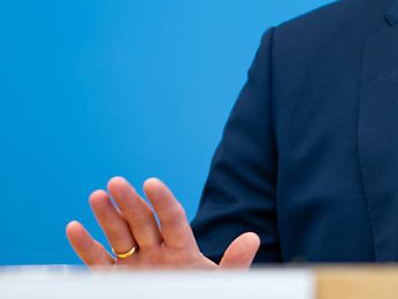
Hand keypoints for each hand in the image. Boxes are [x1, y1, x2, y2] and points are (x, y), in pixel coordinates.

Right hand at [66, 176, 258, 268]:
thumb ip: (234, 263)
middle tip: (117, 182)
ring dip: (107, 217)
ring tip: (97, 195)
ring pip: (118, 237)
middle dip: (129, 203)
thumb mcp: (219, 283)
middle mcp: (155, 252)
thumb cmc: (200, 296)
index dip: (162, 201)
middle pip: (142, 223)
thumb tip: (252, 238)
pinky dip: (85, 247)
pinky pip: (97, 262)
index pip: (172, 219)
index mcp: (182, 249)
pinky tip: (74, 227)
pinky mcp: (114, 280)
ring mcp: (134, 265)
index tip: (151, 182)